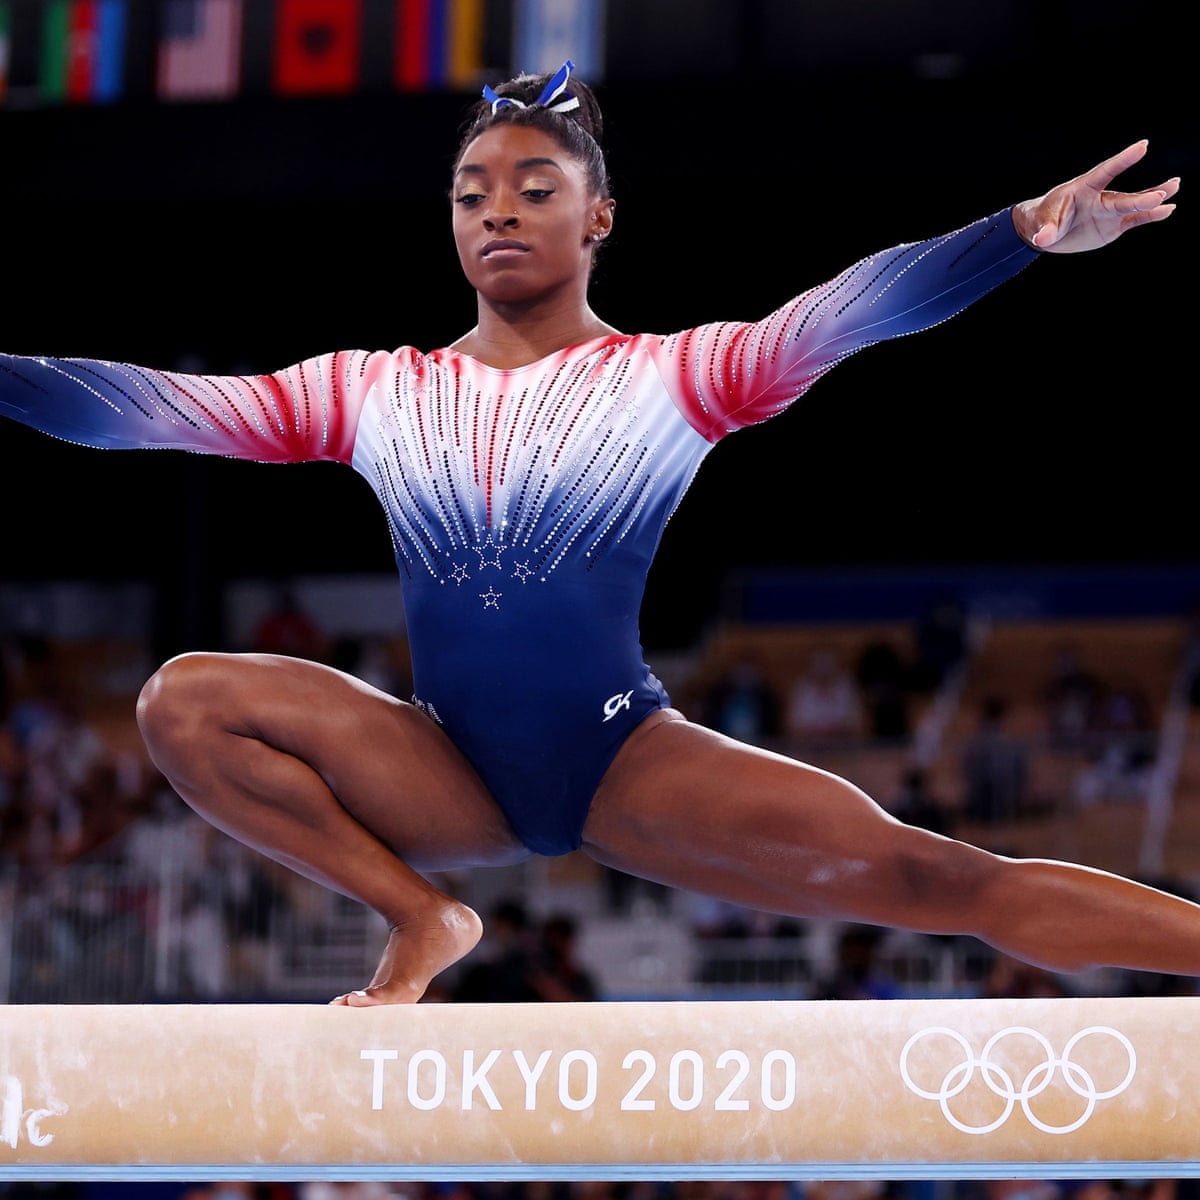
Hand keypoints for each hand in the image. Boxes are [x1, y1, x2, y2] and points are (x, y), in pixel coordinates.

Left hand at [1013, 139, 1178, 252]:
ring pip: (1134, 204)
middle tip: (1162, 193)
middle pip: (1123, 198)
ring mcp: (1108, 211)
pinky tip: (1168, 209)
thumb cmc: (1042, 219)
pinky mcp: (1113, 225)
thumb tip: (1042, 240)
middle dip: (1142, 197)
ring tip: (1175, 187)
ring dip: (1154, 198)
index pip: (1105, 172)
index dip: (1123, 160)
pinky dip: (1151, 215)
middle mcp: (1100, 198)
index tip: (1142, 146)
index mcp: (1082, 189)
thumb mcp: (1041, 225)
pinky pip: (1134, 219)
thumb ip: (1046, 231)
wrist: (1045, 231)